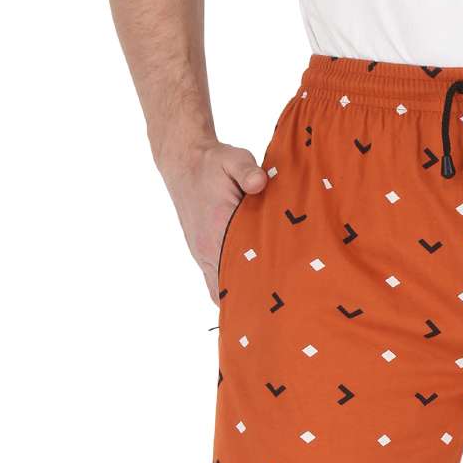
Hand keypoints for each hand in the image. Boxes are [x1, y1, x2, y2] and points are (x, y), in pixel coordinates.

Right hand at [157, 139, 267, 302]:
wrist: (184, 162)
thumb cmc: (212, 164)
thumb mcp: (232, 158)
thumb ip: (247, 170)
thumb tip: (259, 182)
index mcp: (215, 231)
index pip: (235, 273)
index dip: (255, 288)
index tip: (276, 296)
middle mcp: (206, 250)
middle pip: (229, 291)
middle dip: (252, 299)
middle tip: (278, 303)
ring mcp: (203, 255)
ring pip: (221, 291)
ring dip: (241, 296)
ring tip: (267, 302)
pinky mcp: (203, 254)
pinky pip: (216, 283)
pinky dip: (231, 289)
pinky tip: (252, 290)